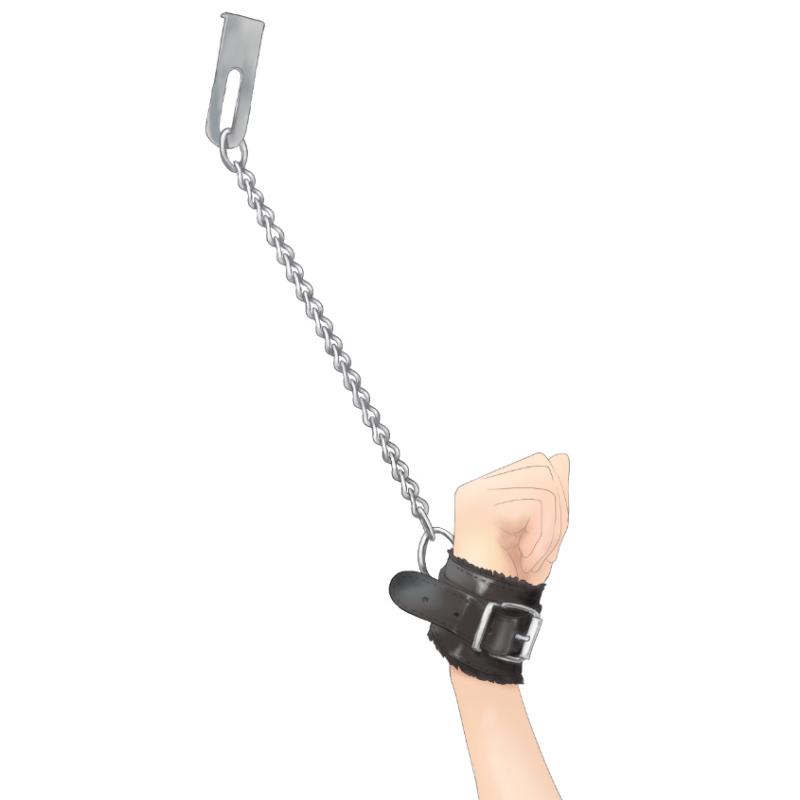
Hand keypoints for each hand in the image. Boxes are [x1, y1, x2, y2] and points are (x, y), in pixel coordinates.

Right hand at [452, 452, 569, 584]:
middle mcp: (479, 487)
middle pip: (542, 468)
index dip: (557, 500)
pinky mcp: (482, 506)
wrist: (488, 606)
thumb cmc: (509, 574)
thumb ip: (551, 494)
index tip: (544, 536)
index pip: (538, 465)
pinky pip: (535, 504)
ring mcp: (479, 495)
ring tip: (530, 553)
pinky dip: (540, 537)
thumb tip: (561, 459)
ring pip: (543, 486)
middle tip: (539, 546)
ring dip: (548, 530)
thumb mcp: (542, 530)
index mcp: (490, 489)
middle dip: (556, 512)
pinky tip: (524, 555)